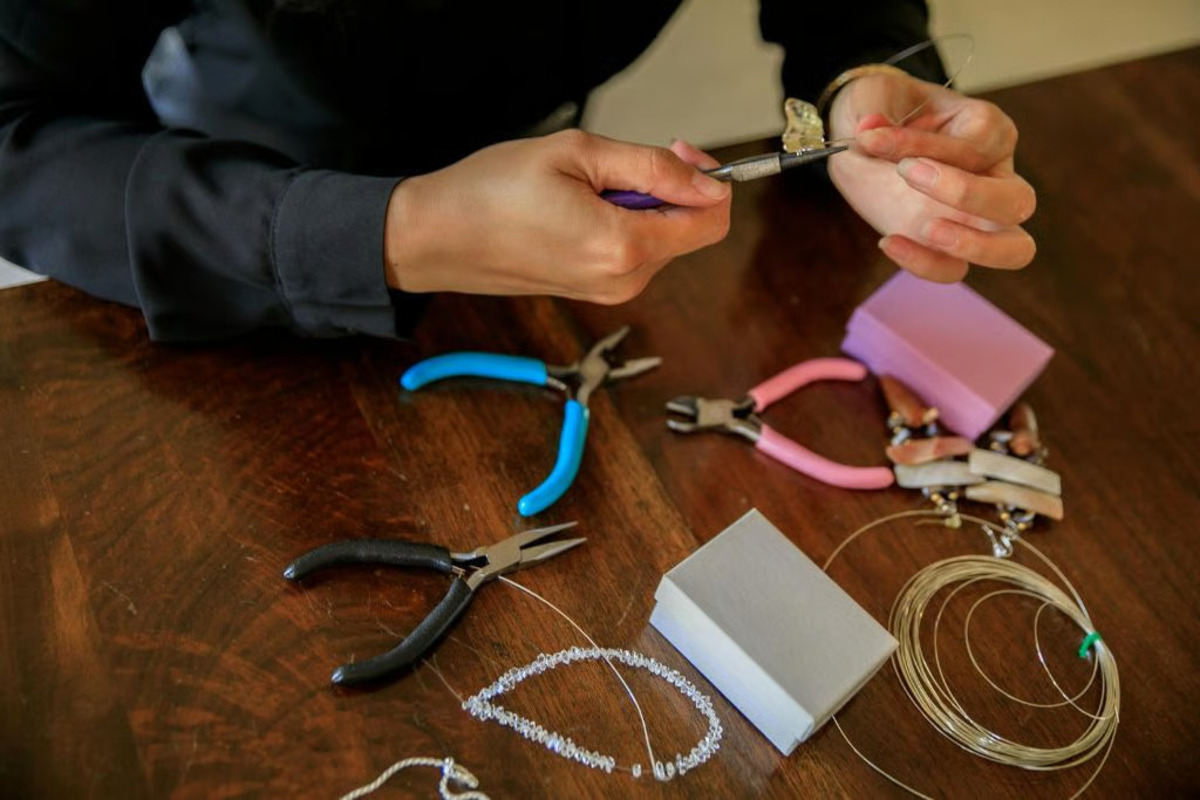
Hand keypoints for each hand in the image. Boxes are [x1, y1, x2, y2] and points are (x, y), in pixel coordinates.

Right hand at [384, 130, 730, 302]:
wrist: (437, 237)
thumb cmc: (492, 191)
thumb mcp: (579, 154)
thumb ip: (654, 168)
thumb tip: (710, 182)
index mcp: (624, 247)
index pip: (711, 221)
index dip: (708, 179)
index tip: (676, 151)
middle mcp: (624, 280)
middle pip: (687, 230)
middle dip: (668, 189)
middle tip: (614, 163)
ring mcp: (609, 291)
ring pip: (660, 240)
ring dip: (639, 206)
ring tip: (581, 190)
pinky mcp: (594, 291)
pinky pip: (632, 252)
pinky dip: (620, 224)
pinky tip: (575, 211)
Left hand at [827, 72, 1035, 281]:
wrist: (865, 136)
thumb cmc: (885, 110)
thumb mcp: (877, 99)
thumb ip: (877, 109)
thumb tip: (870, 129)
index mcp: (989, 131)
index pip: (978, 142)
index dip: (922, 141)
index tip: (873, 136)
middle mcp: (994, 177)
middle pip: (1019, 201)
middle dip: (969, 193)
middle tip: (909, 174)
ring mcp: (975, 219)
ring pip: (1014, 250)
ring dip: (974, 245)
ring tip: (927, 228)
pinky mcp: (945, 247)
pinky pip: (953, 271)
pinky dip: (925, 264)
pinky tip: (888, 242)